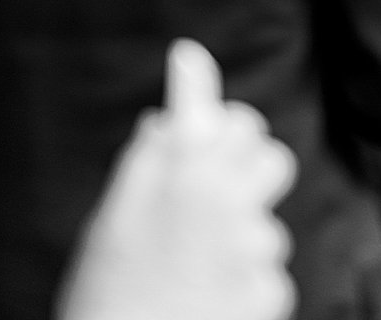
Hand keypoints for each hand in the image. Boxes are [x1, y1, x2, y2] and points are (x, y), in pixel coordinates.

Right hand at [57, 39, 296, 319]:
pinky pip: (271, 276)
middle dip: (251, 175)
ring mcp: (255, 250)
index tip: (212, 149)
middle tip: (214, 203)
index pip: (243, 123)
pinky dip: (247, 288)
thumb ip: (155, 145)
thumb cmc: (107, 289)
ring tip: (195, 273)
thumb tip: (181, 81)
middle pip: (274, 161)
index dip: (229, 134)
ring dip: (242, 242)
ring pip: (268, 226)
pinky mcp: (271, 293)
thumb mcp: (116, 211)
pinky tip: (211, 303)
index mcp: (191, 174)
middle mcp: (232, 203)